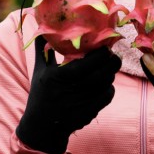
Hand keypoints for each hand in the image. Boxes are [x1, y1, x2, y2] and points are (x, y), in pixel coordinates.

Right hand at [16, 36, 120, 153]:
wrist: (43, 127)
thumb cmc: (41, 94)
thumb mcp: (40, 70)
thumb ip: (42, 48)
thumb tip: (42, 27)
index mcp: (60, 76)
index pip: (88, 62)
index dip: (101, 53)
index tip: (105, 46)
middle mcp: (73, 89)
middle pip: (103, 72)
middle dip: (113, 61)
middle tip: (113, 54)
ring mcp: (83, 101)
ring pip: (107, 83)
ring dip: (111, 73)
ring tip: (109, 66)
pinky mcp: (90, 112)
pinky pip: (108, 96)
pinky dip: (109, 87)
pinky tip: (105, 83)